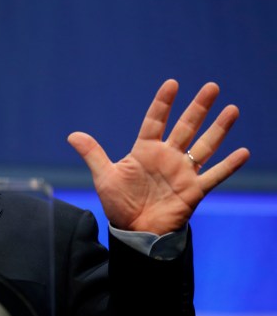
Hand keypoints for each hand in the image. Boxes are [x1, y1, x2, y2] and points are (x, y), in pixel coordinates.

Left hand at [67, 80, 249, 234]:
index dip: (163, 103)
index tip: (172, 83)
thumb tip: (72, 135)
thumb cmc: (120, 204)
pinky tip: (243, 152)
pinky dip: (228, 165)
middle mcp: (167, 157)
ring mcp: (182, 172)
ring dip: (218, 128)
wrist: (134, 232)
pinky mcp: (193, 190)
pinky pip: (214, 175)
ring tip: (232, 109)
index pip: (155, 121)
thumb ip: (93, 154)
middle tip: (211, 86)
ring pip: (204, 146)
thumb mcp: (105, 176)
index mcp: (145, 150)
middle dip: (198, 108)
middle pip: (185, 127)